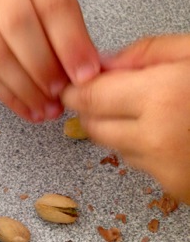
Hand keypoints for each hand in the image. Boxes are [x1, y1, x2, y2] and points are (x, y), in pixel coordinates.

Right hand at [0, 0, 99, 122]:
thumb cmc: (36, 3)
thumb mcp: (63, 6)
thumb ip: (76, 37)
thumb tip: (88, 77)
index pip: (54, 6)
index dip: (71, 44)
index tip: (85, 75)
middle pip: (17, 27)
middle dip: (42, 67)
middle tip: (61, 93)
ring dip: (25, 89)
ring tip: (47, 110)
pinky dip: (8, 96)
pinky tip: (28, 110)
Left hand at [62, 34, 189, 202]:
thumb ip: (147, 54)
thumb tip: (103, 63)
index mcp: (163, 95)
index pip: (89, 97)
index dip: (74, 90)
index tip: (70, 85)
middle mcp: (156, 137)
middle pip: (92, 126)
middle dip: (92, 109)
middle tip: (106, 93)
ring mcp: (163, 168)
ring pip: (113, 146)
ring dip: (118, 128)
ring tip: (153, 109)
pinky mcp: (171, 188)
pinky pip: (137, 164)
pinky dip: (142, 147)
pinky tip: (170, 131)